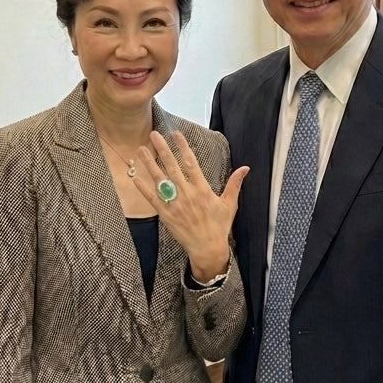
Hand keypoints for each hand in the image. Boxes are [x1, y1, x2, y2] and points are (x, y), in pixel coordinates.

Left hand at [134, 130, 248, 281]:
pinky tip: (136, 177)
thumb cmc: (219, 226)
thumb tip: (245, 168)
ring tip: (141, 150)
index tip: (175, 133)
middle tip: (153, 135)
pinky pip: (153, 199)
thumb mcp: (229, 204)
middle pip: (172, 167)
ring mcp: (175, 204)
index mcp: (202, 189)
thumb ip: (234, 184)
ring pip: (160, 180)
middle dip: (162, 149)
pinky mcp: (166, 215)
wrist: (208, 248)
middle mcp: (187, 194)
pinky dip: (144, 188)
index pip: (191, 162)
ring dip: (150, 164)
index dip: (182, 147)